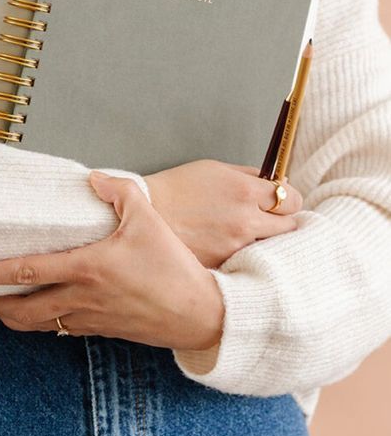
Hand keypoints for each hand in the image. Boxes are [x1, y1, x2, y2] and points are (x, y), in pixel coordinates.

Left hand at [0, 172, 224, 351]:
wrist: (200, 314)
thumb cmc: (173, 267)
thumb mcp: (148, 219)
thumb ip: (119, 192)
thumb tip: (93, 179)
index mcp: (87, 268)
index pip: (26, 271)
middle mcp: (81, 298)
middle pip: (22, 311)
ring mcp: (91, 319)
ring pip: (39, 325)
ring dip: (17, 317)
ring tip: (6, 303)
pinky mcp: (103, 331)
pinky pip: (63, 329)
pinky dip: (46, 321)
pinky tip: (48, 309)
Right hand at [143, 159, 302, 269]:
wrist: (143, 215)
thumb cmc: (176, 189)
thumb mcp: (215, 169)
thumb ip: (250, 176)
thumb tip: (278, 182)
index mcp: (246, 192)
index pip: (293, 199)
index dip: (288, 199)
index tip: (281, 200)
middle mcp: (246, 222)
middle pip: (290, 227)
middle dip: (281, 221)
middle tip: (266, 219)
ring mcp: (235, 247)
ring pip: (270, 247)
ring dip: (263, 241)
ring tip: (243, 234)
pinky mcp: (223, 266)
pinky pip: (246, 262)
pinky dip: (243, 256)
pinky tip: (229, 248)